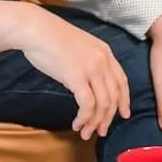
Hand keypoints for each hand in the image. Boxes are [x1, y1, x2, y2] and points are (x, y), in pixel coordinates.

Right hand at [0, 0, 131, 139]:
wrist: (36, 29)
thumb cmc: (51, 38)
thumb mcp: (80, 46)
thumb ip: (89, 62)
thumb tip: (88, 82)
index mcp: (105, 52)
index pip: (122, 81)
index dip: (124, 100)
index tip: (124, 114)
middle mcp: (103, 61)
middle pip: (113, 96)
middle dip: (108, 117)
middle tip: (100, 131)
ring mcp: (91, 69)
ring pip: (102, 104)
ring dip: (95, 122)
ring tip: (86, 132)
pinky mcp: (77, 77)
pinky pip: (87, 105)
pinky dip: (84, 118)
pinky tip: (77, 124)